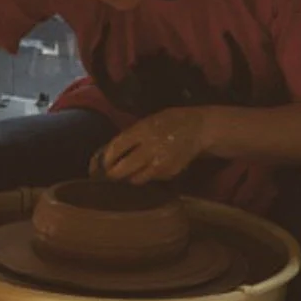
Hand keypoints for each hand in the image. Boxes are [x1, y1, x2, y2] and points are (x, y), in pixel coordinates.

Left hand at [91, 108, 208, 184]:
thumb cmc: (170, 121)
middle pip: (123, 169)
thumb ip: (131, 135)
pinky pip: (151, 179)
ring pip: (135, 179)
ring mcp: (161, 163)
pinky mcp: (169, 173)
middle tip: (110, 174)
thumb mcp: (148, 120)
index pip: (117, 147)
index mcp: (143, 130)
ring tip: (130, 171)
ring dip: (130, 176)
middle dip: (113, 173)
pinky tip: (150, 167)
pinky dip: (146, 175)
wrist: (198, 129)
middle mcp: (151, 148)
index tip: (102, 163)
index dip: (106, 158)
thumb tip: (109, 151)